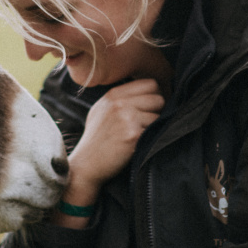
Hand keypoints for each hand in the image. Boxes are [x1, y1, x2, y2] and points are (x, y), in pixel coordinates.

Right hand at [53, 79, 164, 227]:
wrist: (87, 163)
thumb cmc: (97, 138)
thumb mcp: (101, 109)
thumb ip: (120, 98)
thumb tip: (147, 92)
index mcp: (113, 94)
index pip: (149, 83)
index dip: (153, 95)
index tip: (148, 108)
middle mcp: (120, 103)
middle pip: (158, 98)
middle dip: (157, 111)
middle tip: (146, 124)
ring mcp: (127, 118)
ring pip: (159, 116)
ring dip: (154, 127)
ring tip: (139, 135)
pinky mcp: (133, 135)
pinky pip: (156, 131)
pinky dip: (152, 138)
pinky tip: (138, 144)